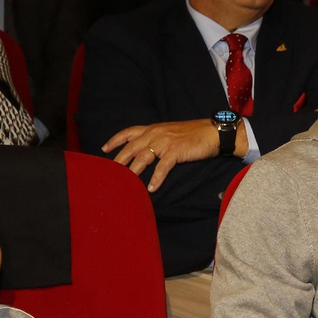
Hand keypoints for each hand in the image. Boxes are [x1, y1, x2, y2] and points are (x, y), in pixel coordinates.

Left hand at [102, 119, 225, 191]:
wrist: (213, 132)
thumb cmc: (193, 134)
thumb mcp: (170, 132)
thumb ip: (157, 139)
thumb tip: (147, 149)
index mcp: (153, 128)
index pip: (129, 132)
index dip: (115, 140)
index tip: (104, 149)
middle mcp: (156, 133)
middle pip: (131, 147)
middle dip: (119, 160)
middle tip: (109, 172)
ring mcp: (165, 142)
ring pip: (143, 157)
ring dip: (133, 171)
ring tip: (125, 183)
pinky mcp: (176, 151)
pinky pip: (162, 167)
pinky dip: (156, 178)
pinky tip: (152, 188)